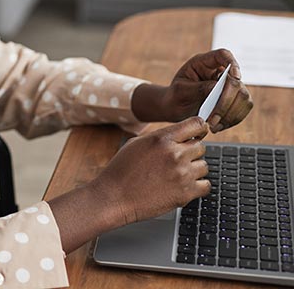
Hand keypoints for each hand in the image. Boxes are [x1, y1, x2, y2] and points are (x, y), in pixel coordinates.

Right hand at [94, 117, 210, 225]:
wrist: (115, 196)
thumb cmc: (122, 170)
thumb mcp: (137, 143)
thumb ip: (161, 137)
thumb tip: (180, 134)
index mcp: (162, 139)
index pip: (196, 124)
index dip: (199, 128)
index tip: (197, 133)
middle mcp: (175, 154)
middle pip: (200, 146)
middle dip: (190, 152)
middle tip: (176, 160)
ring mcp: (182, 174)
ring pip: (204, 166)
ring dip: (193, 169)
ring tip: (175, 174)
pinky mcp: (186, 193)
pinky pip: (205, 185)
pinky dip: (197, 186)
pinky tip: (182, 185)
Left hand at [131, 48, 252, 131]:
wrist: (175, 108)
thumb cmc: (176, 95)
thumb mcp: (181, 90)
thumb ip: (198, 88)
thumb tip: (217, 88)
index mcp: (204, 63)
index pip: (223, 55)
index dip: (232, 63)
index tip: (235, 77)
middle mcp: (219, 72)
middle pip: (235, 81)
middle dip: (226, 102)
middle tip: (213, 119)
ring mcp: (229, 86)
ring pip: (243, 96)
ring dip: (231, 114)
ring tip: (214, 125)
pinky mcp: (234, 100)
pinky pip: (243, 108)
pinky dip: (233, 119)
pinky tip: (219, 126)